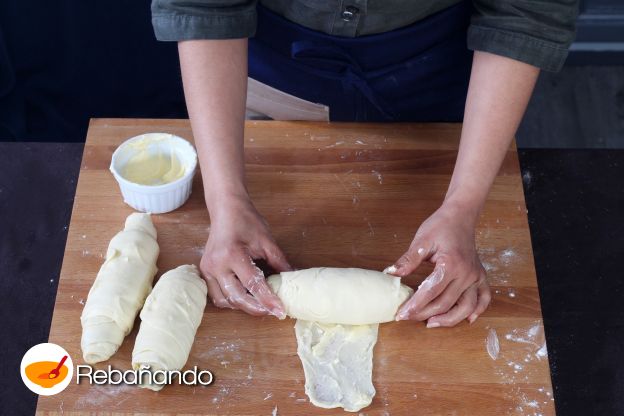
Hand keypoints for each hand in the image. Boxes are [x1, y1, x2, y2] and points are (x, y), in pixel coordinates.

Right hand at [200, 196, 291, 317]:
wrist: (226, 209)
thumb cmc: (246, 221)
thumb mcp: (267, 241)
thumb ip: (279, 262)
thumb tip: (293, 279)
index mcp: (232, 254)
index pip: (253, 284)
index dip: (268, 300)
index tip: (280, 310)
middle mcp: (216, 265)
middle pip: (236, 298)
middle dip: (255, 308)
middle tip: (272, 312)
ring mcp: (207, 269)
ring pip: (224, 300)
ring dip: (242, 306)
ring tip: (259, 304)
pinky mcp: (204, 271)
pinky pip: (216, 294)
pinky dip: (230, 300)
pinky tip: (244, 297)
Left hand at [387, 202, 490, 326]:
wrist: (461, 215)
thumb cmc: (440, 225)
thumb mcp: (421, 241)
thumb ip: (407, 260)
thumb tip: (390, 274)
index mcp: (450, 264)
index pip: (430, 292)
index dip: (415, 305)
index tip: (401, 314)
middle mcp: (466, 273)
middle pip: (446, 303)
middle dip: (426, 314)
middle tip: (409, 318)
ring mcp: (475, 276)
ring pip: (466, 306)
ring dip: (450, 319)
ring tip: (432, 323)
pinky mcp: (480, 275)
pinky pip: (483, 298)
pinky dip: (478, 310)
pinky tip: (469, 319)